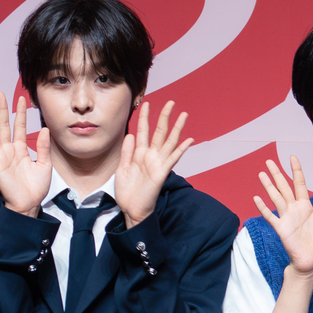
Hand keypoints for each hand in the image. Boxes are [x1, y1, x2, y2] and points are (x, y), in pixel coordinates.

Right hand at [0, 95, 53, 215]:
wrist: (29, 203)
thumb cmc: (36, 187)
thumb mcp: (45, 165)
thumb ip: (44, 147)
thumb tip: (45, 129)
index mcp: (21, 149)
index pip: (20, 126)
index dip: (20, 113)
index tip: (21, 99)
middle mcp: (9, 150)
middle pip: (4, 125)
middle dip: (2, 109)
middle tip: (1, 94)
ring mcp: (0, 156)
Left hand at [116, 98, 194, 226]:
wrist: (132, 209)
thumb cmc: (128, 191)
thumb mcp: (122, 168)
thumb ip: (126, 152)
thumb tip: (130, 135)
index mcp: (139, 154)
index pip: (143, 131)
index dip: (143, 117)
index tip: (145, 103)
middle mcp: (151, 156)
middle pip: (160, 132)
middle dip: (164, 117)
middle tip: (171, 102)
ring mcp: (158, 163)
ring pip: (169, 142)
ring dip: (177, 128)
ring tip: (183, 115)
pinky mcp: (162, 172)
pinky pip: (173, 158)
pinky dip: (181, 149)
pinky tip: (189, 140)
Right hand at [253, 156, 312, 275]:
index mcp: (306, 206)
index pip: (299, 184)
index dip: (296, 171)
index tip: (292, 157)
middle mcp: (294, 209)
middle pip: (284, 188)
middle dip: (277, 174)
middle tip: (269, 161)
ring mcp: (286, 218)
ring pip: (276, 198)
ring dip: (269, 186)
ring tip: (261, 174)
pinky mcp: (281, 228)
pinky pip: (271, 216)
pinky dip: (263, 208)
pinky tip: (256, 198)